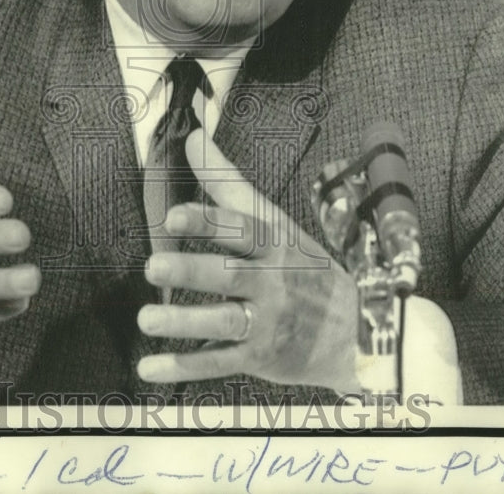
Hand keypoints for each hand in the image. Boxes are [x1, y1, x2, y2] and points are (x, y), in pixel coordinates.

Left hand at [135, 129, 359, 392]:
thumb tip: (194, 137)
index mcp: (276, 244)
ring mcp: (268, 323)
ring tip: (146, 318)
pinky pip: (219, 363)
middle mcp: (274, 282)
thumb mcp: (274, 223)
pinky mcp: (261, 359)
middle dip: (192, 270)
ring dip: (184, 323)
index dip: (209, 222)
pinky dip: (184, 367)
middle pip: (230, 275)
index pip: (242, 230)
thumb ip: (227, 184)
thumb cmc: (304, 266)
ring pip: (224, 322)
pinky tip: (148, 367)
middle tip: (153, 266)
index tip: (174, 216)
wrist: (357, 330)